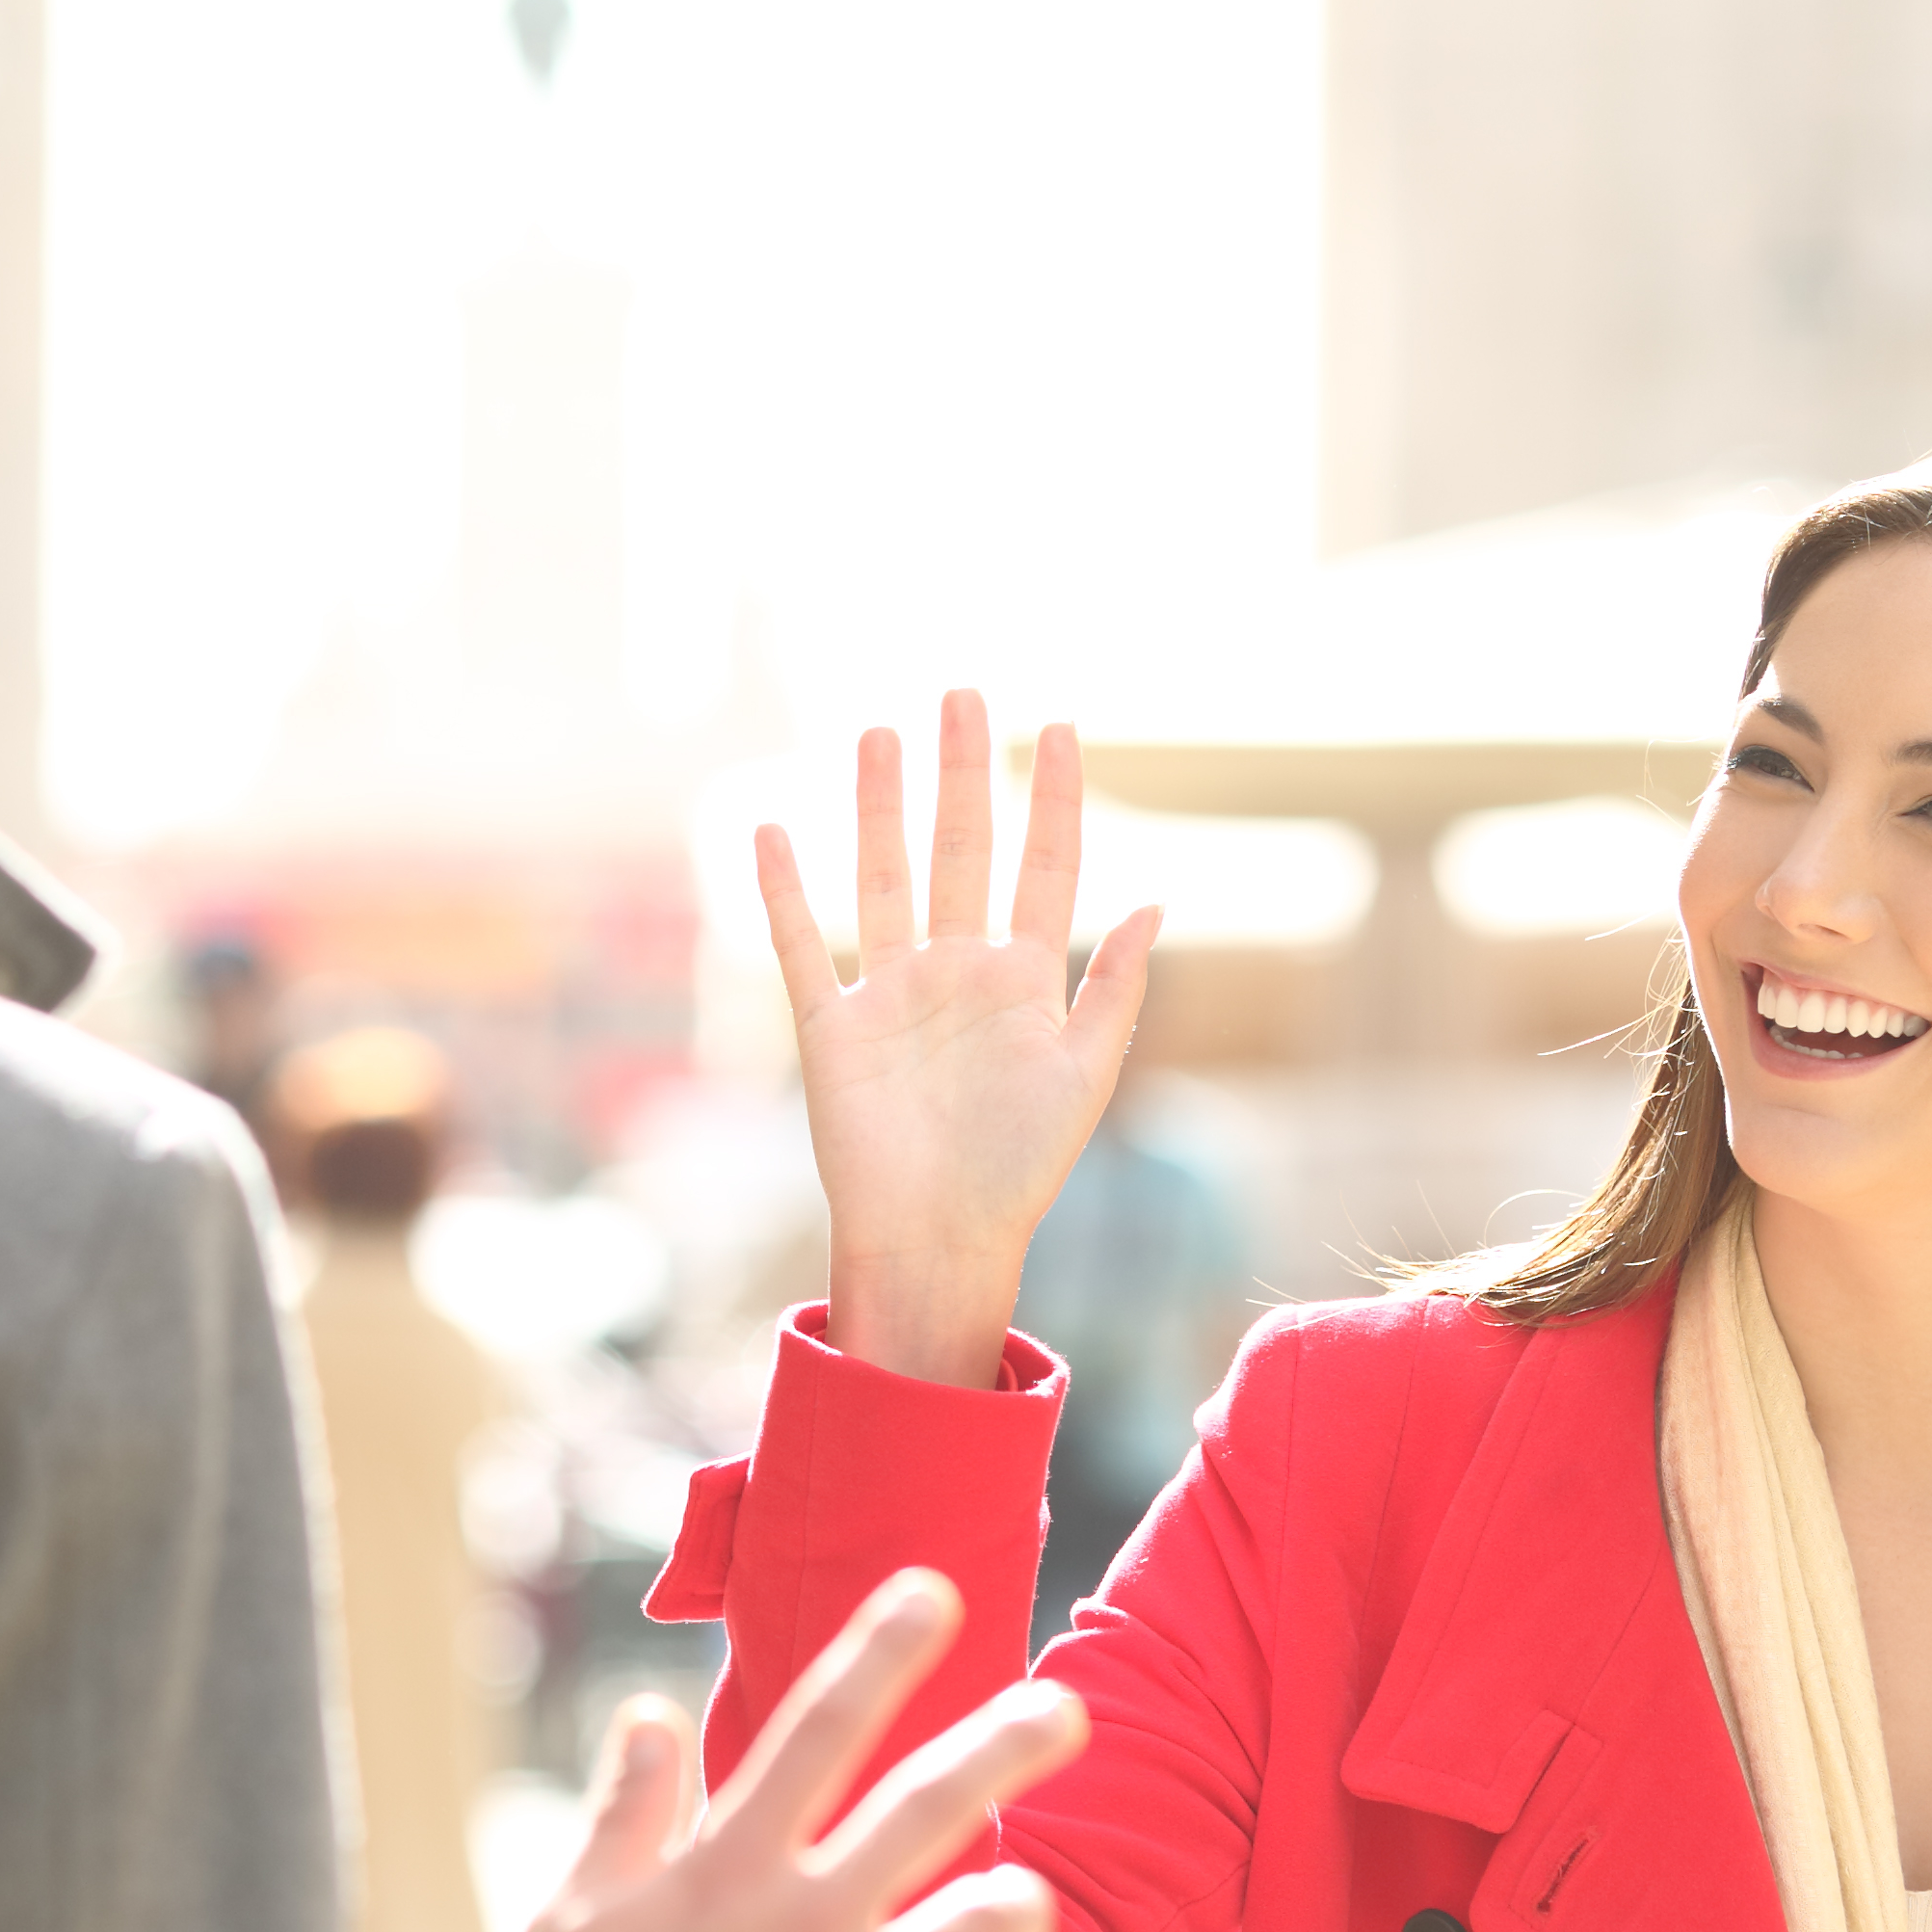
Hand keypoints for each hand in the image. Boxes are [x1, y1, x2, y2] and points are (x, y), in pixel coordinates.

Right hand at [514, 1570, 1076, 1931]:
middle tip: (1068, 1706)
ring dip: (1012, 1904)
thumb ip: (624, 1816)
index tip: (935, 1591)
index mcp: (728, 1869)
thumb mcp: (573, 1921)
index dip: (880, 1652)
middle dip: (1005, 1742)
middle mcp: (806, 1922)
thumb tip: (649, 1714)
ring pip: (980, 1925)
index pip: (816, 1729)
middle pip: (929, 1806)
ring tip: (1025, 1898)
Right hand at [753, 691, 1157, 1388]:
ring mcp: (891, 994)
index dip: (1053, 798)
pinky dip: (784, 892)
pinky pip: (803, 946)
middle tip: (964, 693)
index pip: (1044, 866)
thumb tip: (1158, 901)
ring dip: (880, 807)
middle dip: (964, 773)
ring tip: (881, 732)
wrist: (938, 1238)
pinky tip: (772, 831)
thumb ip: (1115, 989)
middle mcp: (956, 972)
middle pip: (961, 850)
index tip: (1062, 728)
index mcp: (1024, 981)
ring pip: (883, 878)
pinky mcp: (833, 1027)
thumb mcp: (1086, 1076)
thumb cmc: (1019, 1171)